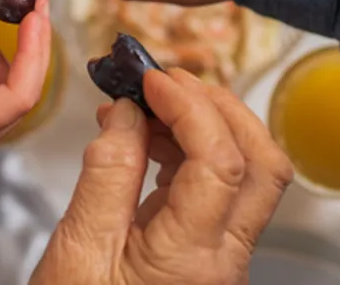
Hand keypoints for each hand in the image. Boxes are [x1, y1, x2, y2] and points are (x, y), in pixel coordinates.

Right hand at [31, 69, 292, 284]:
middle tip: (169, 81)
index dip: (190, 106)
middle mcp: (222, 259)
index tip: (149, 79)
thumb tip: (126, 113)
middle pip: (263, 164)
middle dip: (222, 108)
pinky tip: (150, 144)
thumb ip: (106, 174)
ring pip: (248, 177)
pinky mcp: (206, 258)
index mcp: (192, 257)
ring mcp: (220, 260)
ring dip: (209, 126)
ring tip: (149, 107)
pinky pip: (220, 194)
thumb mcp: (77, 250)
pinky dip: (193, 154)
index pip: (221, 160)